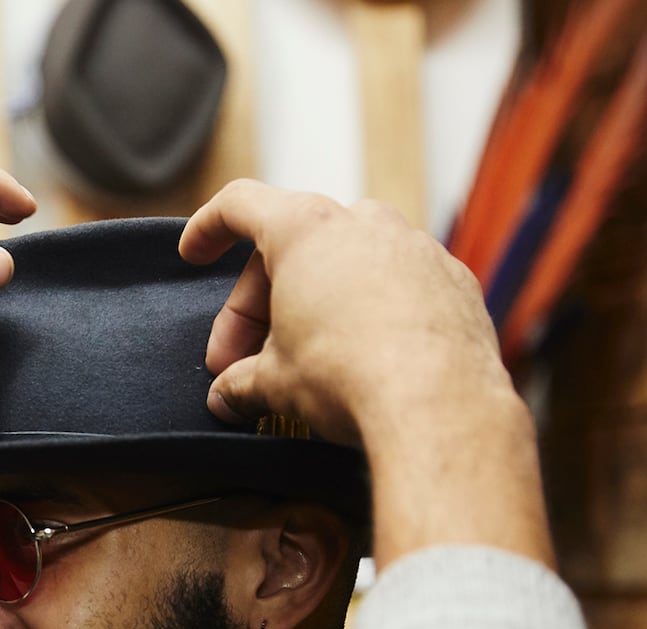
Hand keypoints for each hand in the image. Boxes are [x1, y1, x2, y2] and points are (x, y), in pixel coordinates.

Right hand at [180, 180, 551, 567]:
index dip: (207, 228)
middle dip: (258, 307)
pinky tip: (362, 359)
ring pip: (348, 264)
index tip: (192, 255)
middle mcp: (364, 223)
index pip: (240, 205)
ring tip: (302, 360)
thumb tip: (228, 397)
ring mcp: (416, 248)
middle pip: (291, 248)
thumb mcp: (274, 382)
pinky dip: (370, 313)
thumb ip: (243, 382)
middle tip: (239, 363)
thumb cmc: (348, 376)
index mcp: (306, 230)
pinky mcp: (454, 282)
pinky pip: (398, 286)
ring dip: (315, 305)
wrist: (437, 405)